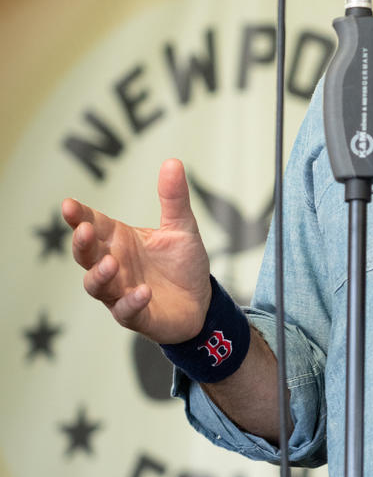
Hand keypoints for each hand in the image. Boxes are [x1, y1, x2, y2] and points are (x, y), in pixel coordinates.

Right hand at [62, 158, 211, 343]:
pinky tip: (143, 292)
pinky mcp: (135, 315)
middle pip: (87, 255)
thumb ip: (173, 198)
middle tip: (83, 230)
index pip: (93, 224)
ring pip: (97, 285)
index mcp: (120, 240)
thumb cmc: (183, 262)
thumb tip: (172, 161)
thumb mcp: (182, 226)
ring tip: (110, 263)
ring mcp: (120, 292)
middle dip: (81, 244)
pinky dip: (131, 302)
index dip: (79, 216)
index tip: (68, 204)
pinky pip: (126, 311)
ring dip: (100, 275)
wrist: (200, 301)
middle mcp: (114, 265)